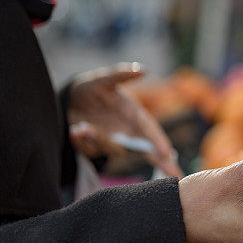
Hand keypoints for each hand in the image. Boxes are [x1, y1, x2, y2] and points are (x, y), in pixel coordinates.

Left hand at [67, 63, 182, 177]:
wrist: (69, 100)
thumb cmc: (92, 87)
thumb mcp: (104, 79)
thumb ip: (121, 74)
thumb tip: (142, 69)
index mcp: (134, 115)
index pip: (150, 130)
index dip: (159, 142)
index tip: (167, 154)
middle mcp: (128, 131)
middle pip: (148, 151)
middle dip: (162, 164)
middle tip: (174, 174)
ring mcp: (113, 141)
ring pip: (112, 150)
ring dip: (97, 140)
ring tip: (81, 127)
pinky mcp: (97, 148)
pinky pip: (93, 152)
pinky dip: (83, 142)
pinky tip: (75, 131)